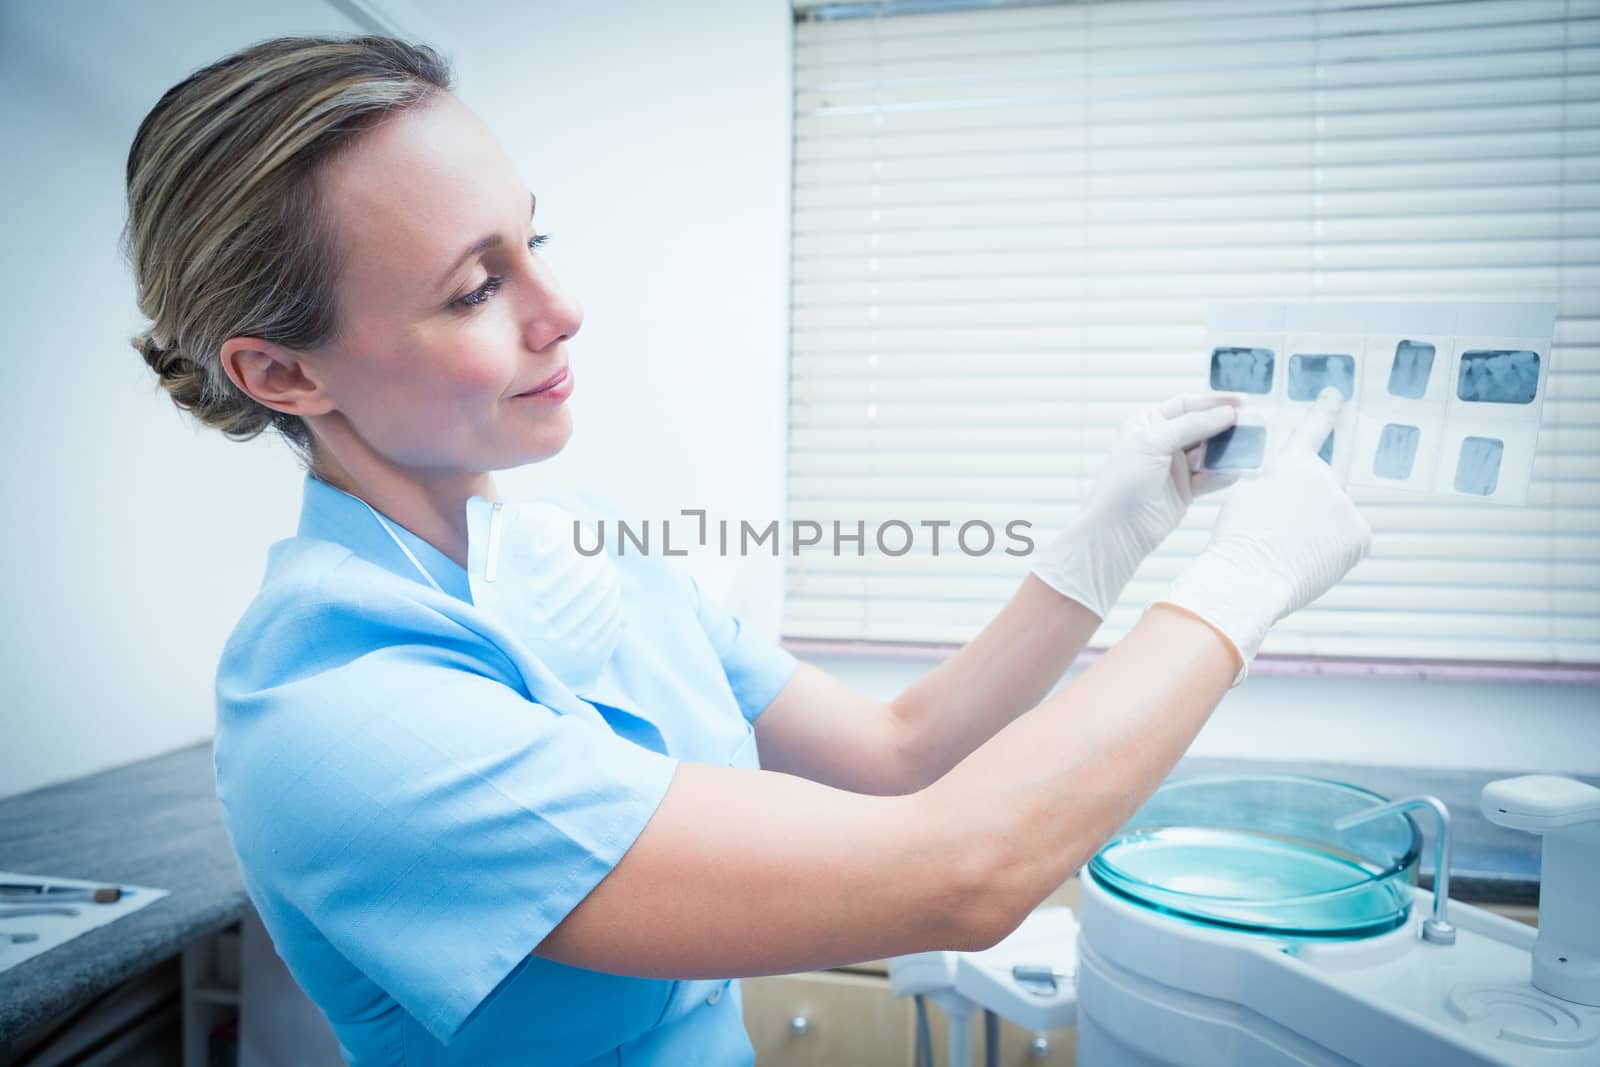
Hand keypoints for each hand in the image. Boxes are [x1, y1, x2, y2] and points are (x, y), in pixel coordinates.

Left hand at [1031, 393, 1241, 619]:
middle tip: (1253, 424)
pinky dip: (1223, 474)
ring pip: (1209, 453)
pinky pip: (1210, 477)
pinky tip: (1236, 472)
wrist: (1117, 530)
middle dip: (1226, 426)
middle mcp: (1162, 442)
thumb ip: (1191, 425)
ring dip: (1228, 451)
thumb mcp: (1154, 443)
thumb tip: (1227, 413)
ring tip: (1249, 447)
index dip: (1214, 402)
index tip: (1242, 402)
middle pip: (1202, 427)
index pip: (1186, 405)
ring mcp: (1174, 467)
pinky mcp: (1184, 491)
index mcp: (1148, 423)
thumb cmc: (1124, 481)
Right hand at [1155, 388, 1371, 683]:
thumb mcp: (1246, 497)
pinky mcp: (1361, 534)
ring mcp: (1345, 504)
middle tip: (1284, 534)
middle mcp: (1324, 477)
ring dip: (1321, 530)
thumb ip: (1276, 484)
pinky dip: (1336, 550)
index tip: (1336, 394)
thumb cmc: (1237, 542)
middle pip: (1323, 489)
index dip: (1325, 410)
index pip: (1312, 429)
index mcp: (1290, 464)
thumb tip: (1297, 493)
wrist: (1249, 578)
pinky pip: (1350, 539)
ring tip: (1292, 553)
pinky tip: (1312, 560)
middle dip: (1310, 508)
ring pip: (1336, 516)